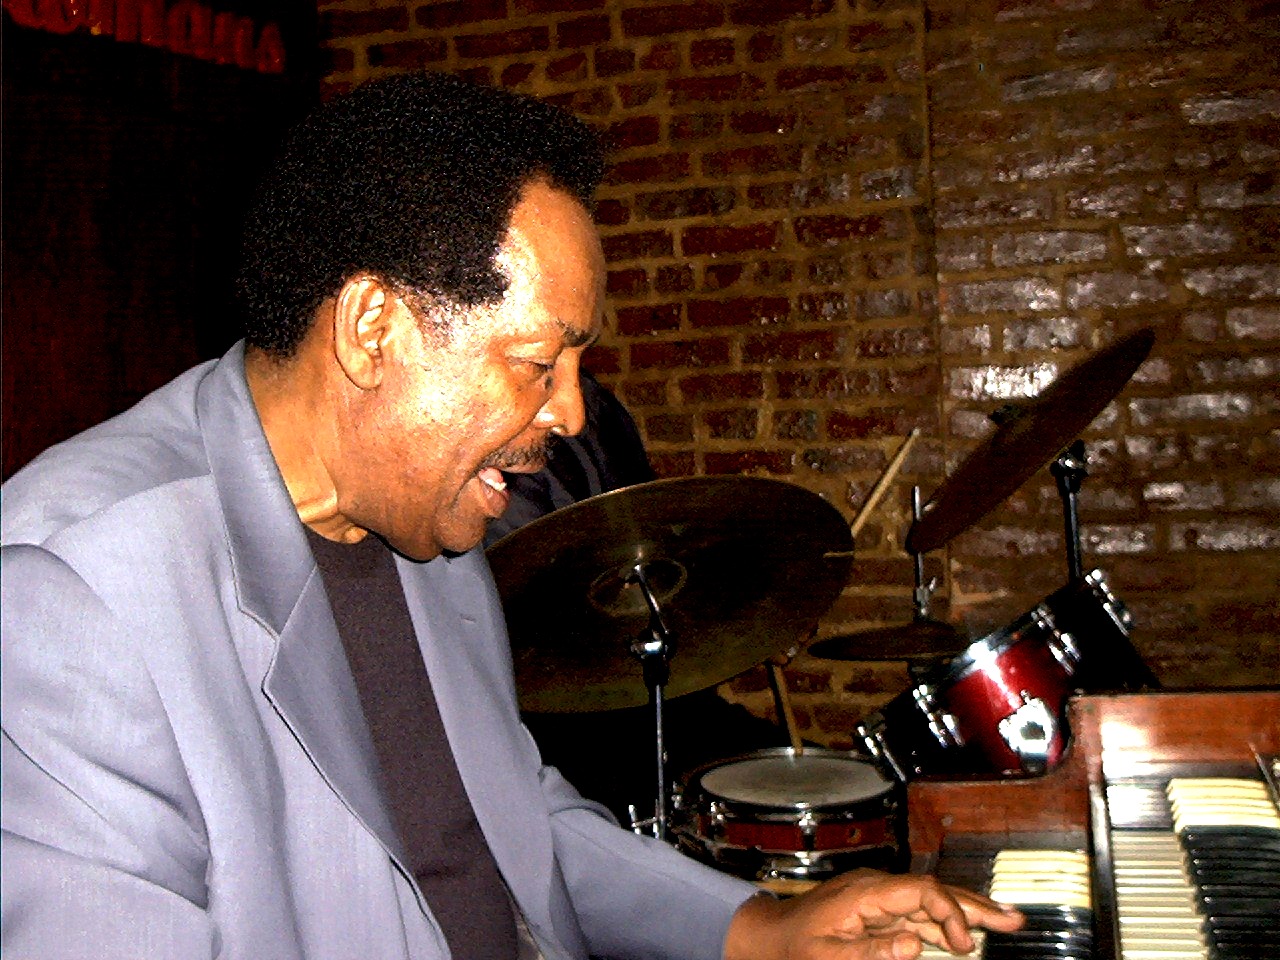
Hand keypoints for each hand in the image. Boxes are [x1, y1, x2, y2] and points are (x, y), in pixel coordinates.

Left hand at [724, 869, 1023, 959]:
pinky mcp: (877, 912)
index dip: (949, 913)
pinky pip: (919, 915)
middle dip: (975, 904)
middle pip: (935, 890)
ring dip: (968, 912)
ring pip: (932, 901)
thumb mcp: (827, 955)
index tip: (964, 945)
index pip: (922, 891)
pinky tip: (966, 934)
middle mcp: (877, 889)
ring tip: (1007, 921)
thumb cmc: (792, 946)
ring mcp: (879, 900)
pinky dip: (945, 923)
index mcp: (866, 892)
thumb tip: (915, 946)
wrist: (766, 936)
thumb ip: (871, 950)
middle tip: (1015, 919)